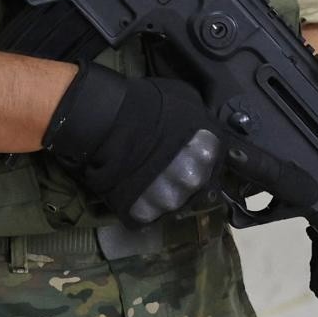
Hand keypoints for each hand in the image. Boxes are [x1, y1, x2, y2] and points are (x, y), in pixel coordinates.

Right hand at [43, 64, 220, 224]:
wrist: (106, 120)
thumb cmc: (147, 104)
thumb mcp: (187, 103)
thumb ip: (200, 125)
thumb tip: (205, 135)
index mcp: (207, 153)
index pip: (211, 163)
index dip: (197, 157)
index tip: (185, 152)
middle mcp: (193, 180)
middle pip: (193, 186)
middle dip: (181, 177)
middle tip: (164, 163)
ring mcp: (168, 198)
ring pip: (171, 202)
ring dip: (162, 192)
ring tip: (146, 175)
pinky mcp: (144, 212)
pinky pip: (148, 213)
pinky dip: (142, 203)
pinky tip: (134, 186)